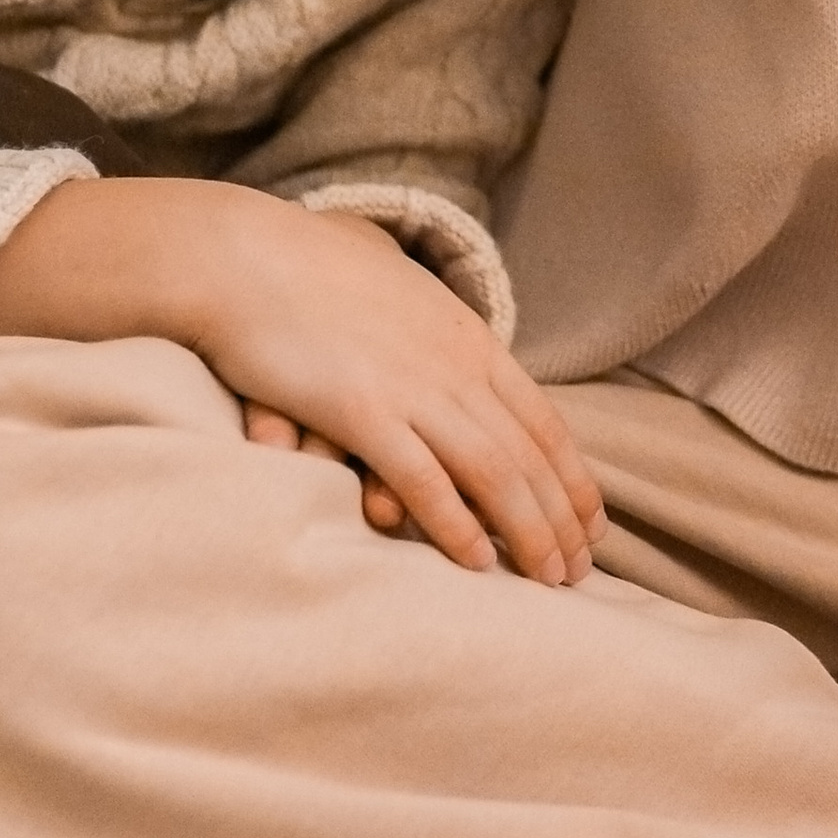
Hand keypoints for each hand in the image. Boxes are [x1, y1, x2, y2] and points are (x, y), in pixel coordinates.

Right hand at [0, 180, 601, 586]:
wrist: (246, 258)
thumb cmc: (314, 281)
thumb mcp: (401, 302)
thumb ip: (436, 347)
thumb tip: (461, 384)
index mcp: (469, 340)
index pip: (543, 422)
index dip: (572, 479)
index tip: (591, 525)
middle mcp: (455, 365)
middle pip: (528, 455)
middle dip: (561, 519)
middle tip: (579, 573)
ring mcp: (413, 387)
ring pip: (494, 472)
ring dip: (527, 532)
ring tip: (548, 580)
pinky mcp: (362, 410)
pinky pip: (424, 479)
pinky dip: (456, 525)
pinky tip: (476, 562)